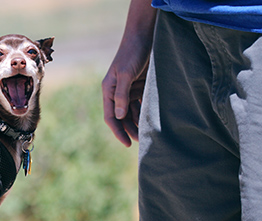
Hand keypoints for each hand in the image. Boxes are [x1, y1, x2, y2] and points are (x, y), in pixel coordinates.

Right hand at [101, 0, 156, 146]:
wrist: (144, 35)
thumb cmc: (132, 53)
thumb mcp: (125, 74)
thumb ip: (121, 95)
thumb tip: (119, 117)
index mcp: (108, 90)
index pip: (110, 116)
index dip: (118, 131)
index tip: (128, 144)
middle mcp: (117, 92)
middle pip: (122, 117)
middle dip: (130, 129)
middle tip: (143, 141)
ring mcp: (129, 89)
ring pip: (133, 112)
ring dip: (139, 122)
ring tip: (149, 134)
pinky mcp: (140, 86)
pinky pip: (142, 104)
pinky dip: (146, 112)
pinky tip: (153, 120)